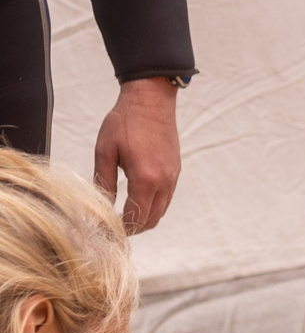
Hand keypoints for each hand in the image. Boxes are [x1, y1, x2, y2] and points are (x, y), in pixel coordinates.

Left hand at [94, 76, 180, 233]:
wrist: (151, 101)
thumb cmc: (125, 122)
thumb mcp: (104, 150)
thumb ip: (103, 180)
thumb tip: (101, 203)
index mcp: (145, 178)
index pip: (136, 215)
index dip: (122, 227)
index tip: (109, 230)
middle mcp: (164, 182)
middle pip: (153, 219)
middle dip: (135, 227)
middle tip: (117, 228)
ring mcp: (173, 177)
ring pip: (162, 210)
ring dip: (146, 217)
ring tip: (126, 215)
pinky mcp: (175, 171)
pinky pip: (166, 197)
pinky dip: (154, 205)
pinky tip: (138, 199)